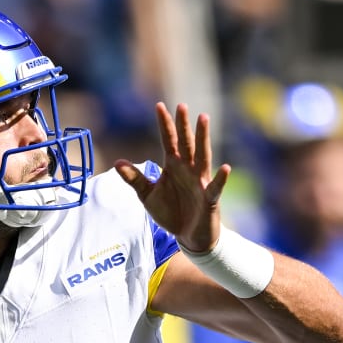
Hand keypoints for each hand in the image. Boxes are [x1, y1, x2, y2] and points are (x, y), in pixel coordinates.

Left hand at [114, 103, 228, 253]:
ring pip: (203, 156)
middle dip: (184, 125)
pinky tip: (225, 167)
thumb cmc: (171, 212)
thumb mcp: (148, 195)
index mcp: (173, 166)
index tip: (159, 106)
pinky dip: (221, 179)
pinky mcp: (210, 199)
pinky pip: (215, 187)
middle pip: (187, 143)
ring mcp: (200, 182)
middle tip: (182, 106)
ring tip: (204, 119)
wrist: (188, 236)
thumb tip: (117, 162)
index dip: (165, 124)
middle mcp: (188, 169)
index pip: (169, 141)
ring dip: (203, 138)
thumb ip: (135, 179)